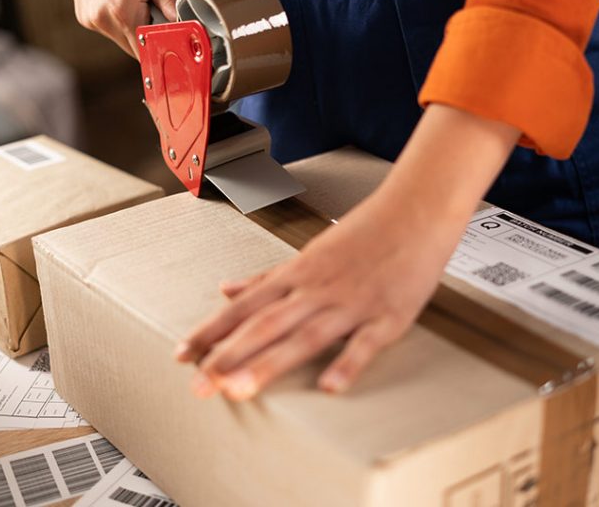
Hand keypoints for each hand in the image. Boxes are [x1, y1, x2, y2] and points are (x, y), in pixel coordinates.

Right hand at [72, 0, 178, 58]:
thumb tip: (180, 20)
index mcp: (122, 13)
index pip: (146, 52)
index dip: (159, 47)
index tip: (169, 42)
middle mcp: (103, 20)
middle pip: (134, 48)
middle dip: (147, 36)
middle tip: (152, 13)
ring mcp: (90, 19)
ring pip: (122, 39)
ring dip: (132, 28)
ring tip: (134, 3)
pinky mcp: (84, 16)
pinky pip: (109, 29)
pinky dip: (119, 22)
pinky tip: (121, 2)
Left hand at [175, 105, 520, 400]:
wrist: (416, 210)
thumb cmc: (364, 231)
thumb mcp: (309, 252)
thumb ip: (267, 276)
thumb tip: (226, 288)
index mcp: (297, 274)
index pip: (245, 307)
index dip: (212, 332)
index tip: (182, 355)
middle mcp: (317, 289)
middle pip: (266, 324)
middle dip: (229, 355)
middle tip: (200, 385)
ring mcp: (352, 302)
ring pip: (305, 335)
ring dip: (270, 362)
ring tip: (240, 389)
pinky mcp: (387, 315)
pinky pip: (365, 342)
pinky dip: (347, 363)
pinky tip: (328, 386)